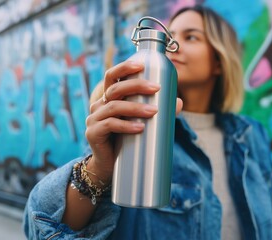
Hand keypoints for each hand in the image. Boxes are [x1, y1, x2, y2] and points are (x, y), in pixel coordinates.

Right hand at [85, 60, 164, 180]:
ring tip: (154, 111)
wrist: (108, 166)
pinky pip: (109, 125)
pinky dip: (126, 126)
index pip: (111, 76)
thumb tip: (178, 102)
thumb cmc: (126, 140)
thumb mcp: (141, 122)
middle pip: (114, 89)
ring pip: (114, 107)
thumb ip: (157, 111)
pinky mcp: (93, 134)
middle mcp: (98, 106)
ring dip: (135, 108)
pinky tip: (139, 128)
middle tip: (156, 88)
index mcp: (108, 99)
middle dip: (136, 86)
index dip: (124, 68)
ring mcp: (93, 119)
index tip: (141, 65)